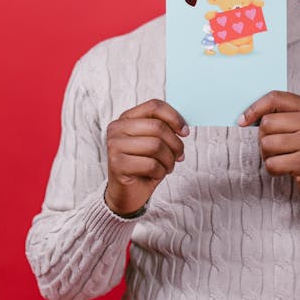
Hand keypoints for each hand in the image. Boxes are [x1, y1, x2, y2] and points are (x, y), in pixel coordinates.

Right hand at [105, 99, 188, 216]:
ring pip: (156, 145)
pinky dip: (160, 171)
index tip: (185, 132)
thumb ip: (165, 129)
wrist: (126, 193)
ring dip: (169, 160)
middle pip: (158, 127)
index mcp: (127, 118)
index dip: (174, 117)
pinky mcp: (116, 164)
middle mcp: (117, 128)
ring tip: (167, 166)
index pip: (154, 106)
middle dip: (175, 144)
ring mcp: (114, 145)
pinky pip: (150, 164)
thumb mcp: (155, 142)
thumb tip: (183, 128)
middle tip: (179, 156)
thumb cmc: (144, 165)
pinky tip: (156, 175)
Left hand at [238, 91, 299, 203]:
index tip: (242, 121)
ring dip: (268, 155)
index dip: (254, 108)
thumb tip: (244, 118)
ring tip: (283, 157)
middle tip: (277, 146)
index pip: (275, 98)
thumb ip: (280, 114)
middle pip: (266, 123)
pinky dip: (273, 169)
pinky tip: (286, 168)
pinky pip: (272, 164)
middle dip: (264, 137)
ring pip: (266, 144)